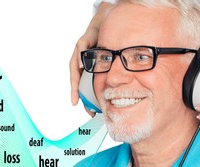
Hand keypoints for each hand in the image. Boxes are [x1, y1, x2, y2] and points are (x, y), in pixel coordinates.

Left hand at [70, 2, 111, 116]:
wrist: (109, 23)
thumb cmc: (112, 44)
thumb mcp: (113, 61)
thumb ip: (115, 74)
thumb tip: (124, 90)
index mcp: (88, 67)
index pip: (84, 84)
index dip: (86, 97)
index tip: (87, 110)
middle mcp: (82, 60)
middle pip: (76, 78)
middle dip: (76, 91)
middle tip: (77, 103)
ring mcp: (81, 51)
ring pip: (74, 66)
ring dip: (75, 79)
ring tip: (76, 90)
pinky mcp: (83, 41)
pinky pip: (80, 50)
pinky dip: (80, 58)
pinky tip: (82, 66)